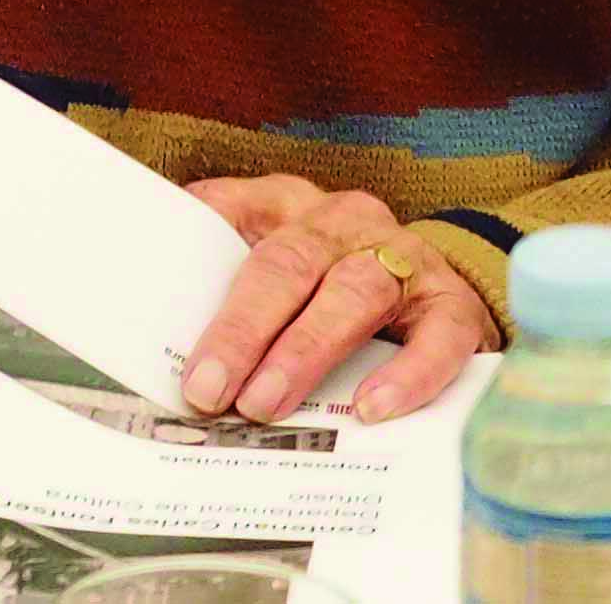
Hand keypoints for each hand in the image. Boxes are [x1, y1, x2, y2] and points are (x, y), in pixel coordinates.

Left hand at [177, 177, 495, 425]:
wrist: (437, 285)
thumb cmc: (332, 283)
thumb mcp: (275, 263)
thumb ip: (223, 283)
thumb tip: (157, 334)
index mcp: (290, 204)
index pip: (232, 218)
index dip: (196, 267)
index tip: (163, 321)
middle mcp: (346, 220)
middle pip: (288, 265)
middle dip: (243, 331)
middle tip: (209, 388)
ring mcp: (404, 257)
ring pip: (353, 294)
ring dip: (304, 352)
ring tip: (265, 403)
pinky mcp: (454, 304)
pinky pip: (437, 337)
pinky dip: (406, 373)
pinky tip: (372, 406)